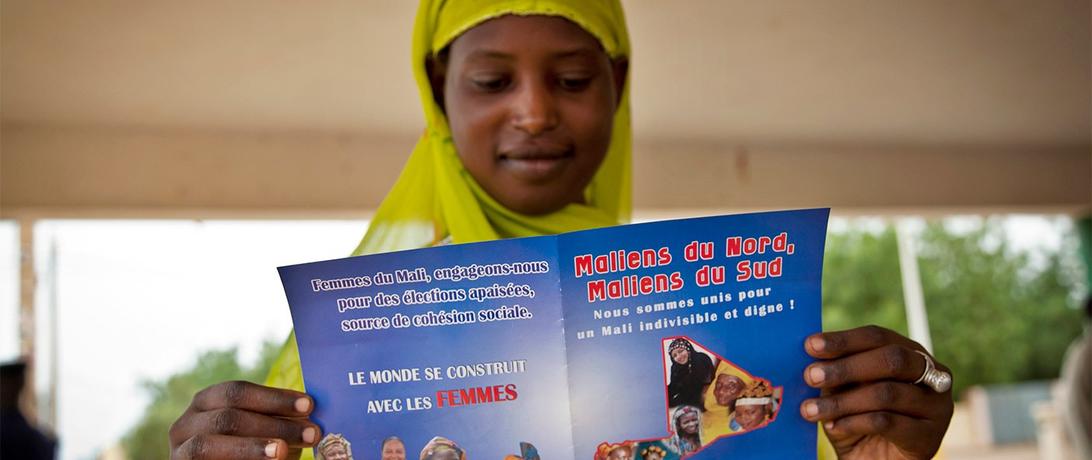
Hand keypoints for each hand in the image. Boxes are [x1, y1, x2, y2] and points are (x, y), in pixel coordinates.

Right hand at [169, 380, 319, 459]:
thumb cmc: (249, 449)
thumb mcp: (262, 430)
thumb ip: (279, 421)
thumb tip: (308, 417)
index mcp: (206, 401)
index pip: (237, 391)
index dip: (274, 398)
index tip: (308, 406)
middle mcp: (185, 423)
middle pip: (228, 418)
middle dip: (273, 425)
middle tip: (310, 433)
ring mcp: (178, 451)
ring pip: (209, 445)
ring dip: (251, 448)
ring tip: (283, 451)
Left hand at [799, 326, 953, 459]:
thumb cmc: (858, 421)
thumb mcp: (845, 392)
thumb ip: (837, 372)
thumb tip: (812, 351)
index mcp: (911, 353)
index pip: (878, 337)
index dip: (844, 340)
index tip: (810, 345)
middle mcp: (932, 375)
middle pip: (891, 360)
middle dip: (846, 367)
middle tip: (811, 376)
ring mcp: (936, 407)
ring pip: (886, 393)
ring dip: (843, 401)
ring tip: (811, 410)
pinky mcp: (929, 437)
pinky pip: (887, 422)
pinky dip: (854, 422)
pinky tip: (833, 427)